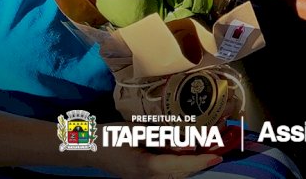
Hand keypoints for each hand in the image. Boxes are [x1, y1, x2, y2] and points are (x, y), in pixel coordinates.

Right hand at [95, 145, 221, 178]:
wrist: (88, 148)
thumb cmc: (111, 137)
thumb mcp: (138, 132)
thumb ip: (162, 137)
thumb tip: (186, 141)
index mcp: (147, 167)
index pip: (180, 166)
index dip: (200, 162)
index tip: (216, 157)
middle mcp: (148, 178)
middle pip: (180, 173)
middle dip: (199, 162)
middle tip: (217, 149)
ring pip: (175, 175)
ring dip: (190, 163)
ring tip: (207, 149)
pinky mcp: (143, 176)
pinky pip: (167, 172)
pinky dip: (180, 164)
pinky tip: (187, 152)